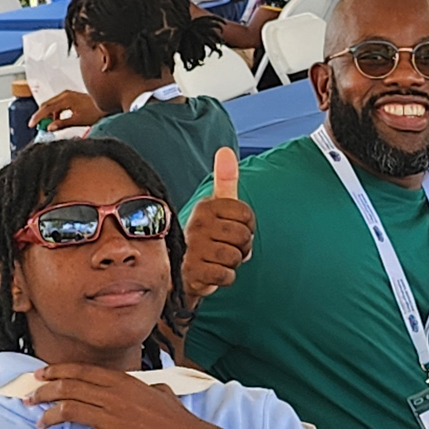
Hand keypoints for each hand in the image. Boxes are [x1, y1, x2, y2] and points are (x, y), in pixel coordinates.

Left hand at [26, 364, 236, 428]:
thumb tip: (148, 389)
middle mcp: (116, 397)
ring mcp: (115, 420)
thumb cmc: (182, 422)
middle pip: (70, 388)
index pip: (83, 372)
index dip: (57, 372)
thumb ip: (149, 389)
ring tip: (41, 423)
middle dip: (44, 391)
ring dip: (50, 417)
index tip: (40, 375)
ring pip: (70, 411)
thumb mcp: (164, 395)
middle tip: (30, 398)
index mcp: (125, 383)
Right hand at [32, 89, 103, 130]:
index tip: (31, 124)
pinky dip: (55, 113)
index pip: (46, 108)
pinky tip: (57, 121)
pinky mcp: (71, 97)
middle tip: (37, 126)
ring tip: (48, 125)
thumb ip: (62, 124)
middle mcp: (66, 94)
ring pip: (52, 105)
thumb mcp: (78, 121)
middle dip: (41, 115)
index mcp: (66, 99)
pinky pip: (58, 105)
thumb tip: (50, 127)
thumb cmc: (96, 112)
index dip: (37, 116)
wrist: (107, 106)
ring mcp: (68, 95)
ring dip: (48, 115)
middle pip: (47, 104)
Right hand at [182, 149, 252, 297]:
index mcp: (206, 206)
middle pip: (243, 237)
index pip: (247, 216)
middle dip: (241, 247)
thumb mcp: (217, 206)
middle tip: (227, 247)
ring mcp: (194, 248)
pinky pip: (226, 275)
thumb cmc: (207, 235)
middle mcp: (198, 224)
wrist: (181, 269)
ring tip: (219, 259)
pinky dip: (224, 278)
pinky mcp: (193, 271)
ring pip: (235, 257)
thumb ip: (226, 179)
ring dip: (232, 263)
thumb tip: (226, 150)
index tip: (233, 230)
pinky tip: (213, 272)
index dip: (247, 227)